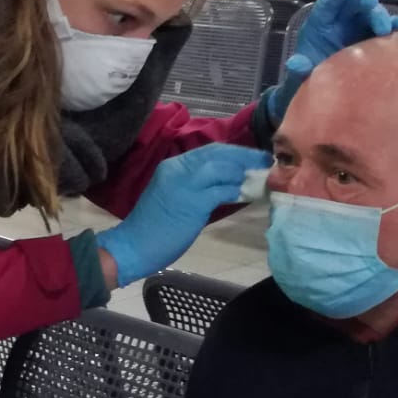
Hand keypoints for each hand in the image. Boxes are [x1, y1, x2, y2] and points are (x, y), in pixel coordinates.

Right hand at [96, 144, 271, 286]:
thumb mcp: (173, 196)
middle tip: (265, 160)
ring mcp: (184, 184)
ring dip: (243, 170)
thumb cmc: (152, 227)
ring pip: (221, 168)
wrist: (132, 246)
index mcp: (172, 166)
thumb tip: (226, 184)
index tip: (251, 156)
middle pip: (218, 154)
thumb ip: (196, 187)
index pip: (209, 151)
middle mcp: (178, 169)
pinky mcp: (192, 202)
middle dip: (244, 156)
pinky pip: (221, 190)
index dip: (234, 152)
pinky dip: (236, 190)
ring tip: (260, 175)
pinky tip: (247, 194)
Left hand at [266, 0, 397, 123]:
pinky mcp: (372, 41)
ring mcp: (358, 31)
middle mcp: (341, 23)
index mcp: (319, 25)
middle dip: (365, 3)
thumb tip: (296, 63)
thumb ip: (299, 69)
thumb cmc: (306, 82)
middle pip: (354, 4)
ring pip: (372, 14)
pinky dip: (393, 27)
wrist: (322, 100)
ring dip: (380, 17)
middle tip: (373, 12)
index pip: (327, 4)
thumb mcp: (300, 78)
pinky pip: (385, 29)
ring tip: (386, 29)